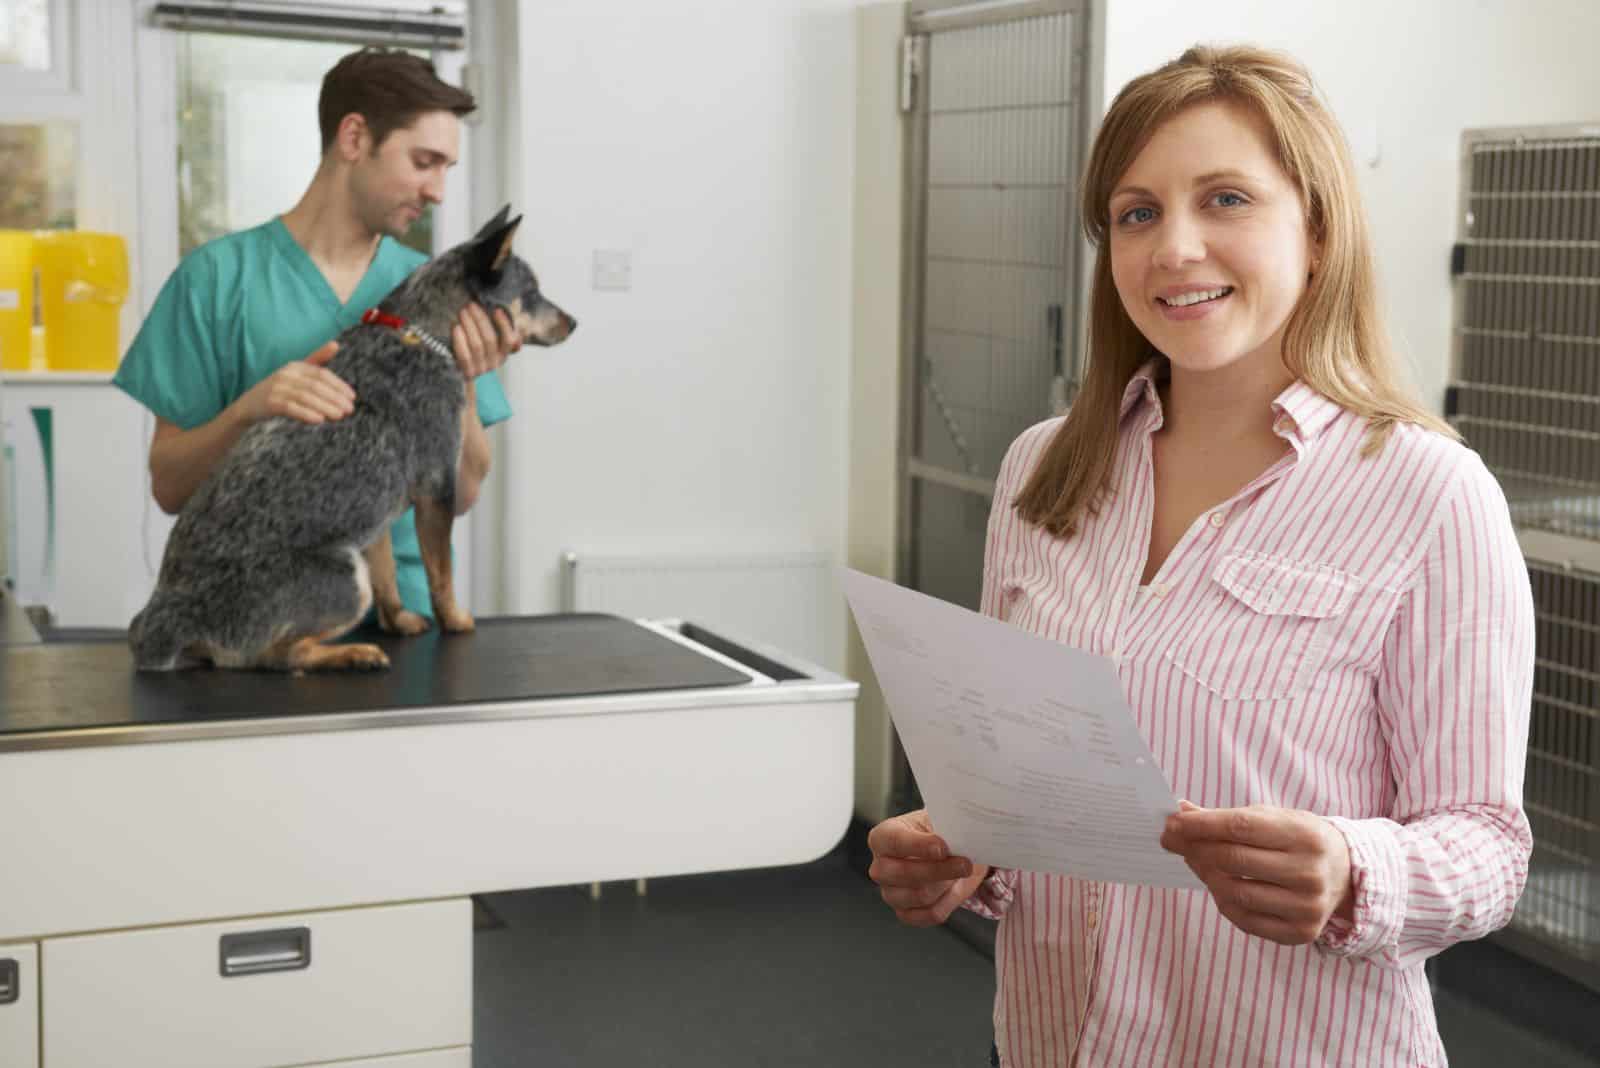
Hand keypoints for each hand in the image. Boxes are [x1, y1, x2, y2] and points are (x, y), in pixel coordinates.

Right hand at [238, 341, 351, 424]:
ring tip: (339, 416)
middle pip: (316, 385)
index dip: (339, 385)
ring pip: (306, 397)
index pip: (322, 374)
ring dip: (325, 407)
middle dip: (335, 398)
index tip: (352, 397)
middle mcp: (287, 374)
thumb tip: (336, 344)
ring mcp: (277, 388)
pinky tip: (319, 420)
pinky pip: (291, 407)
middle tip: (349, 410)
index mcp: (296, 366)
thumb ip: (317, 361)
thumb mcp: (297, 374)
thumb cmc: (279, 390)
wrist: (249, 405)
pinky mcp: (271, 402)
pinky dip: (306, 413)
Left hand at [450, 303, 519, 378]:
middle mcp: (494, 364)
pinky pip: (464, 356)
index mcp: (502, 356)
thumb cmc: (476, 361)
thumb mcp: (487, 349)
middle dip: (480, 319)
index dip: (504, 325)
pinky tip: (456, 327)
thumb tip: (498, 312)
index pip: (509, 341)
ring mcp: (481, 370)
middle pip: (489, 339)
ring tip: (462, 312)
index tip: (497, 310)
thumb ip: (495, 334)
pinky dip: (460, 340)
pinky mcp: (468, 374)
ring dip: (469, 325)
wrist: (469, 390)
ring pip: (477, 345)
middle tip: (471, 306)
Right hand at [867, 809, 988, 926]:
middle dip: (939, 869)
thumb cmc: (938, 833)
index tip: (942, 848)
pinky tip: (953, 887)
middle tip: (965, 862)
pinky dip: (948, 901)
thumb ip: (942, 828)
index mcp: (882, 838)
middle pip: (905, 874)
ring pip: (921, 895)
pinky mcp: (906, 913)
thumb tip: (956, 838)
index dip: (918, 846)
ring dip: (948, 884)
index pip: (893, 842)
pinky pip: (930, 914)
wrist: (948, 851)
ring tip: (960, 870)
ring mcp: (890, 893)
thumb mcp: (939, 821)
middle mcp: (881, 867)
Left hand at [1160, 801, 1354, 944]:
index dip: (1200, 825)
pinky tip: (1217, 886)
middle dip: (1195, 848)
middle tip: (1174, 840)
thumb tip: (1179, 811)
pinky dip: (1222, 901)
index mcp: (1305, 835)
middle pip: (1234, 859)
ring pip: (1235, 892)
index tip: (1172, 822)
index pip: (1240, 827)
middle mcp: (1309, 872)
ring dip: (1205, 875)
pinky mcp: (1300, 932)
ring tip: (1197, 861)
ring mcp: (1307, 906)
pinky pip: (1245, 919)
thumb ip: (1226, 818)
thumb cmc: (1299, 840)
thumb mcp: (1273, 819)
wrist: (1346, 874)